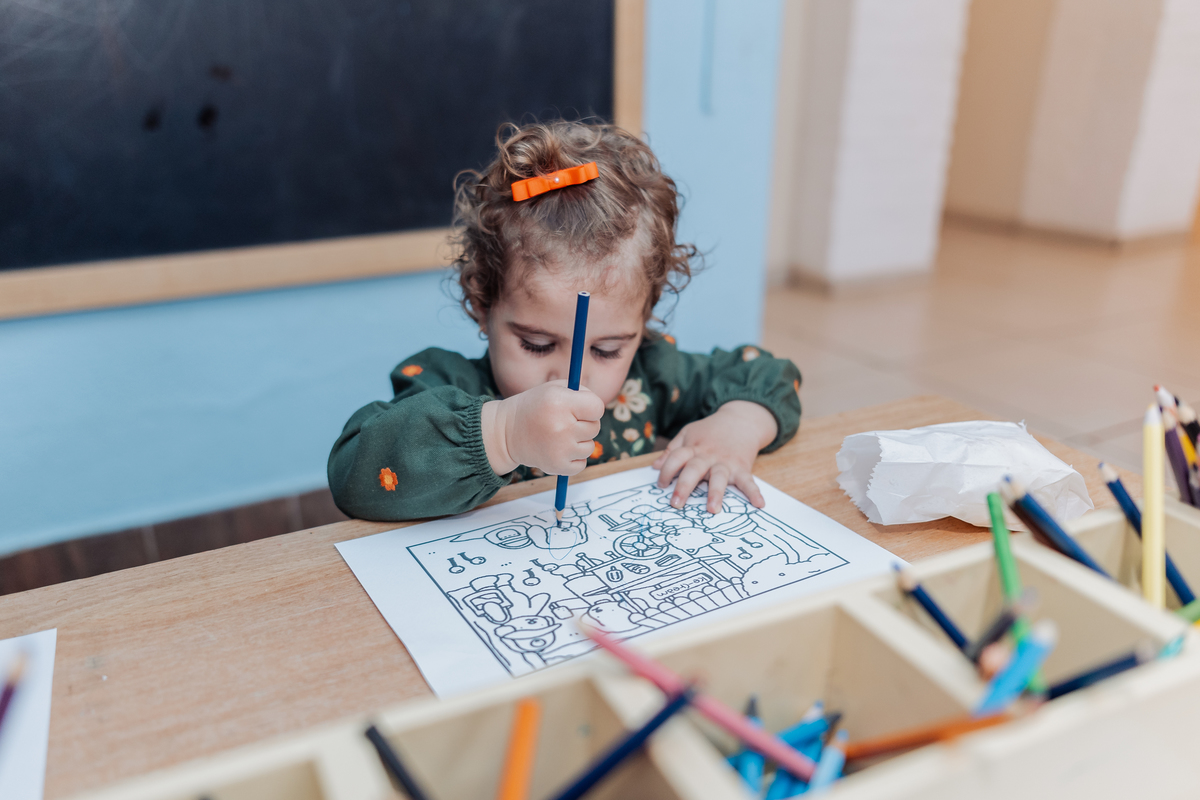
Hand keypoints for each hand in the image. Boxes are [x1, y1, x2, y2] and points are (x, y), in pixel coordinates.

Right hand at [481, 381, 604, 476]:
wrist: (507, 432)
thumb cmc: (535, 407)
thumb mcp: (554, 389)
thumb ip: (581, 393)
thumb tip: (601, 407)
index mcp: (560, 403)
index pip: (597, 407)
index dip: (591, 407)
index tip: (580, 408)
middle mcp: (561, 427)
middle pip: (595, 427)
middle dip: (584, 423)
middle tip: (565, 422)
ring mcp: (560, 449)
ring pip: (590, 446)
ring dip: (579, 441)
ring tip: (559, 436)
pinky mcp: (557, 466)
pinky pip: (582, 463)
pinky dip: (573, 458)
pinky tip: (558, 449)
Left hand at [652, 400, 776, 512]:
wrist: (741, 420)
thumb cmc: (710, 430)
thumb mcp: (688, 433)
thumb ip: (671, 450)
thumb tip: (654, 467)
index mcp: (693, 447)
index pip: (676, 457)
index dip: (666, 470)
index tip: (661, 485)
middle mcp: (708, 456)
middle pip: (694, 469)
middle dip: (684, 486)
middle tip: (676, 504)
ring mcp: (726, 462)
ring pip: (719, 477)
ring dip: (715, 493)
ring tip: (712, 509)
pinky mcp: (742, 468)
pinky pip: (748, 481)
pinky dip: (754, 493)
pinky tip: (759, 504)